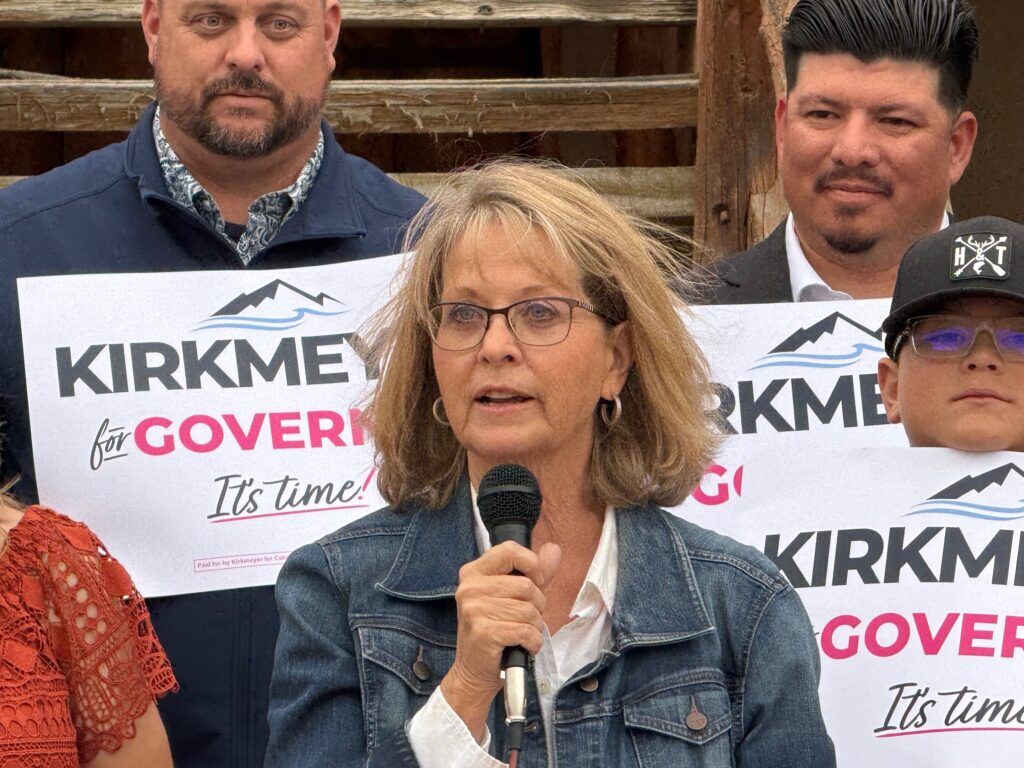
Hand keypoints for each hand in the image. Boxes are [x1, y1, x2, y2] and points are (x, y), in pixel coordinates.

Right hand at [440, 541, 560, 740]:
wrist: (473, 672)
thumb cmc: (494, 632)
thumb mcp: (511, 597)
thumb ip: (534, 573)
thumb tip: (553, 548)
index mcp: (474, 572)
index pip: (509, 550)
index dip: (531, 564)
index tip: (536, 581)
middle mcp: (470, 587)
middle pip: (526, 586)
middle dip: (537, 606)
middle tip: (525, 619)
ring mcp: (474, 609)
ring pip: (529, 610)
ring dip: (535, 627)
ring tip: (521, 634)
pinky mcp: (484, 632)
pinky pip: (526, 631)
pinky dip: (532, 642)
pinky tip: (523, 646)